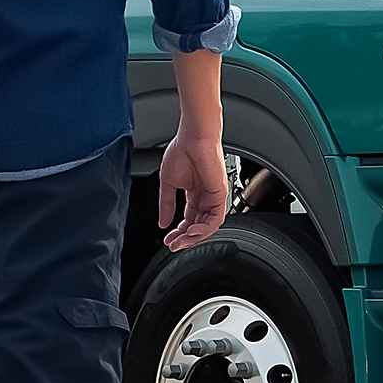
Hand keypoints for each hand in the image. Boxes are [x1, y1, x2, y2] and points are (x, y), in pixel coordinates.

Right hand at [158, 126, 230, 249]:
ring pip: (208, 226)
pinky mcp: (220, 194)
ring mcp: (214, 197)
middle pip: (198, 226)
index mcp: (194, 194)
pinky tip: (191, 231)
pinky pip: (216, 219)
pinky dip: (204, 228)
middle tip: (173, 245)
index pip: (188, 220)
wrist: (192, 137)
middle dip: (185, 238)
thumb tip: (162, 222)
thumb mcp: (168, 184)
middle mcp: (205, 197)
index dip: (178, 232)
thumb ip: (166, 205)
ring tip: (180, 240)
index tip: (168, 239)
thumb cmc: (182, 151)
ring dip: (193, 237)